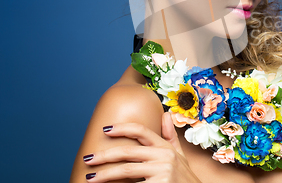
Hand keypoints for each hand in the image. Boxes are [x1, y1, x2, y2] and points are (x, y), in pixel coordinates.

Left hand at [82, 112, 199, 182]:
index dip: (123, 128)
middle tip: (88, 159)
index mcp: (166, 147)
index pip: (142, 132)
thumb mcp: (179, 156)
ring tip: (90, 178)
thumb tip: (165, 114)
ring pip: (126, 171)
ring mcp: (162, 172)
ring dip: (105, 174)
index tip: (105, 130)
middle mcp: (165, 157)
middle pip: (128, 152)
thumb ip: (170, 137)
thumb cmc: (183, 179)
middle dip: (105, 155)